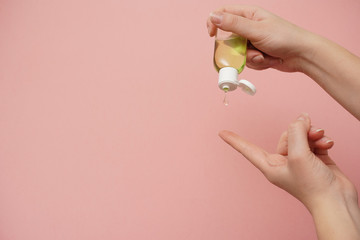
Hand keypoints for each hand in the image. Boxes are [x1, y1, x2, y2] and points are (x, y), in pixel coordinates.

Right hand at [207, 5, 314, 71]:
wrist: (302, 55)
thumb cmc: (284, 38)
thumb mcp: (256, 30)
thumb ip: (234, 25)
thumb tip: (213, 17)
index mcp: (249, 15)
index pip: (223, 14)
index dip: (214, 23)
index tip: (211, 35)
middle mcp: (249, 27)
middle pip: (228, 38)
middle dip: (235, 49)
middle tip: (245, 51)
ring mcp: (253, 41)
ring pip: (237, 53)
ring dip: (249, 58)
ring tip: (263, 56)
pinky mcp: (257, 54)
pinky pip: (246, 61)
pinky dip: (256, 63)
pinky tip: (268, 60)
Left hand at [219, 113, 357, 210]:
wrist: (337, 201)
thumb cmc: (313, 187)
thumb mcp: (299, 155)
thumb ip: (296, 133)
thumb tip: (300, 119)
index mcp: (270, 165)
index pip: (248, 150)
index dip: (235, 140)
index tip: (222, 133)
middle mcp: (283, 162)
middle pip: (285, 135)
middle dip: (299, 130)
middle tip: (310, 131)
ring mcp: (299, 160)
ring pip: (301, 136)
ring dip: (312, 134)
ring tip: (320, 137)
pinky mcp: (314, 158)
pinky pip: (313, 141)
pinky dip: (320, 139)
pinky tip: (327, 143)